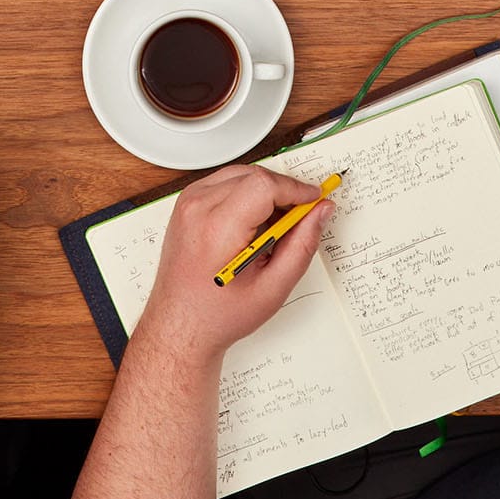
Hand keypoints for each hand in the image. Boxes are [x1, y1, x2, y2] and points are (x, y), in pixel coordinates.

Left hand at [136, 167, 330, 366]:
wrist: (179, 324)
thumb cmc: (217, 314)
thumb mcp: (273, 288)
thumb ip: (302, 245)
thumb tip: (319, 212)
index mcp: (218, 229)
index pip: (265, 184)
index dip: (296, 189)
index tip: (313, 199)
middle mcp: (198, 209)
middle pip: (255, 175)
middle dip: (283, 191)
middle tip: (297, 218)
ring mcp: (188, 203)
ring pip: (240, 174)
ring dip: (264, 191)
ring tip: (272, 226)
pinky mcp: (186, 204)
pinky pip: (224, 181)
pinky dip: (245, 193)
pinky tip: (251, 222)